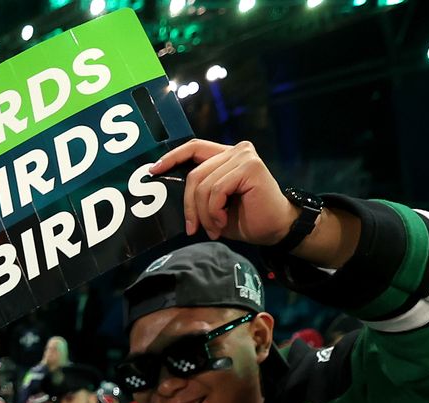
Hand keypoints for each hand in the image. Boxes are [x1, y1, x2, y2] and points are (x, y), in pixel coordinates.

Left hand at [148, 139, 294, 244]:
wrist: (274, 229)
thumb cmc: (245, 218)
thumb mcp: (213, 204)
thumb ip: (198, 190)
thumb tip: (167, 184)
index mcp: (225, 156)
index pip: (194, 147)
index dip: (172, 157)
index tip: (154, 170)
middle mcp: (236, 150)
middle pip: (194, 174)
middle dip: (189, 205)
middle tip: (193, 228)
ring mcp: (244, 156)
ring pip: (203, 185)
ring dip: (204, 213)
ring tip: (213, 228)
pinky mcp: (250, 167)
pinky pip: (216, 190)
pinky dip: (214, 211)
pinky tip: (223, 221)